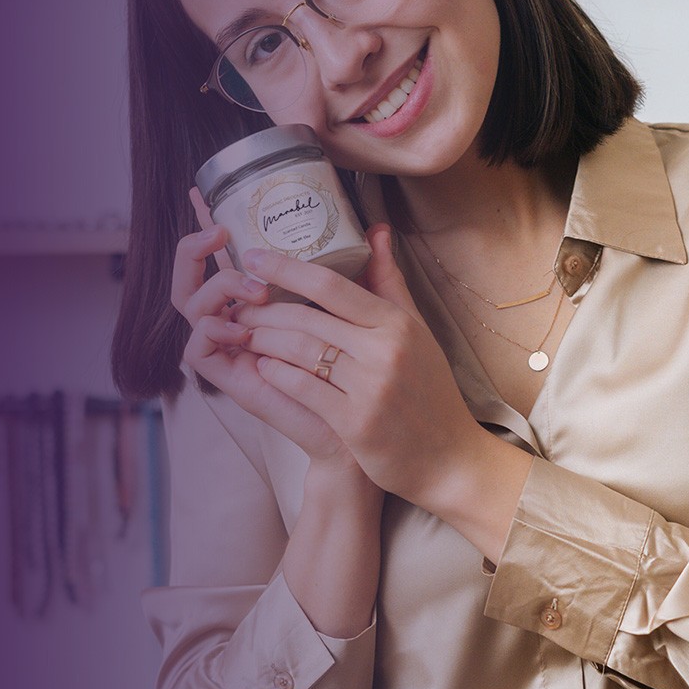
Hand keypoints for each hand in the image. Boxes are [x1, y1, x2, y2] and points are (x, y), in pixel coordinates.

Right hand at [170, 191, 351, 463]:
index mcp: (263, 302)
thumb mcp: (368, 318)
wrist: (357, 435)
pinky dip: (211, 329)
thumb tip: (379, 227)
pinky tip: (239, 324)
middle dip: (193, 249)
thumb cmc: (360, 378)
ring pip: (190, 305)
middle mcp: (239, 321)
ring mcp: (231, 349)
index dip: (206, 225)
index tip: (204, 192)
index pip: (224, 258)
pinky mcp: (229, 379)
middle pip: (191, 276)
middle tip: (221, 232)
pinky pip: (196, 347)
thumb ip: (370, 274)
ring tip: (255, 288)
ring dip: (216, 286)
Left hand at [233, 224, 489, 511]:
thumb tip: (375, 231)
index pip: (332, 286)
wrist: (449, 457)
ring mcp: (370, 388)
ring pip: (299, 352)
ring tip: (245, 334)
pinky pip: (302, 388)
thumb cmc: (429, 390)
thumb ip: (389, 283)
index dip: (286, 268)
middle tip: (238, 305)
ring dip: (264, 341)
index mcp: (397, 323)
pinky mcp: (355, 423)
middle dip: (264, 311)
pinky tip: (263, 368)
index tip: (253, 257)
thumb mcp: (416, 332)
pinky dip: (277, 375)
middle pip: (307, 319)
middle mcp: (384, 350)